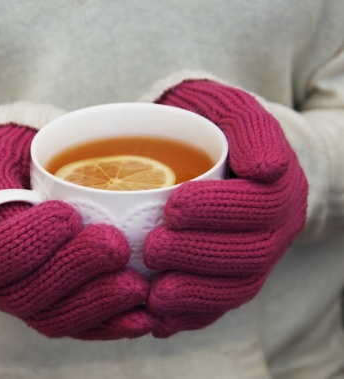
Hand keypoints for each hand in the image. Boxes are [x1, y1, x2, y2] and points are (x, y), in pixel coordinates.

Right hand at [0, 124, 154, 339]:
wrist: (22, 191)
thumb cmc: (12, 170)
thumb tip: (27, 201)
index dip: (27, 243)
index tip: (68, 214)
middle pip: (27, 296)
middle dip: (74, 272)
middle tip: (115, 246)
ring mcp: (27, 304)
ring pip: (57, 319)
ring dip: (99, 304)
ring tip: (138, 285)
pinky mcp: (58, 310)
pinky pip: (81, 328)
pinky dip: (113, 325)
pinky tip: (144, 316)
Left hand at [144, 80, 307, 337]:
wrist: (219, 152)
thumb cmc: (218, 127)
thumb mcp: (233, 110)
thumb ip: (249, 130)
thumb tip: (265, 169)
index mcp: (278, 185)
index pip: (260, 203)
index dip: (220, 209)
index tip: (173, 206)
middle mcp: (276, 226)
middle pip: (249, 252)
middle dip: (199, 254)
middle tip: (153, 248)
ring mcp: (258, 255)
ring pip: (238, 286)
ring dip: (197, 295)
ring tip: (156, 295)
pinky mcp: (236, 276)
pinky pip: (222, 305)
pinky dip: (193, 316)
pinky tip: (162, 320)